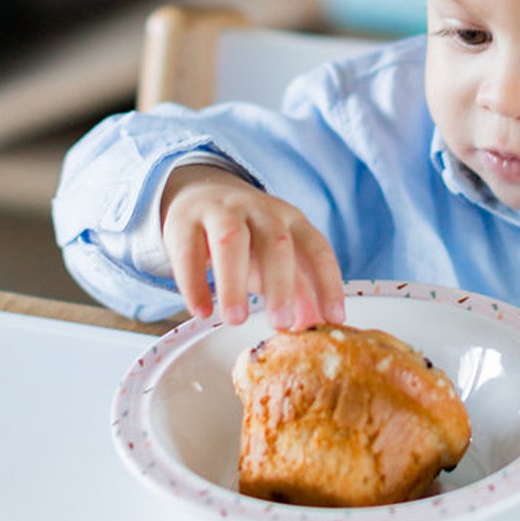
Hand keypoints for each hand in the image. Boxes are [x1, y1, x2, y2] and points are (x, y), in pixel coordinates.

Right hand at [160, 164, 346, 328]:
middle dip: (280, 284)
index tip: (334, 320)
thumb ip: (301, 290)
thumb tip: (322, 327)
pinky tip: (201, 312)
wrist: (200, 193)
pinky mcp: (184, 221)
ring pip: (230, 241)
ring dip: (234, 282)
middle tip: (280, 324)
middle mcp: (261, 211)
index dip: (328, 284)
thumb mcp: (279, 256)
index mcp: (291, 221)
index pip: (317, 249)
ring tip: (235, 320)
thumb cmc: (249, 236)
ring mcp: (221, 212)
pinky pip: (188, 252)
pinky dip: (194, 283)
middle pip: (275, 242)